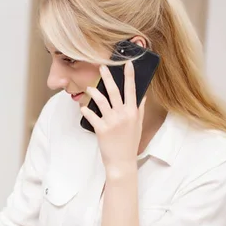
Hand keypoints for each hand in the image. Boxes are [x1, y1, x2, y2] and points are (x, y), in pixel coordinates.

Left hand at [80, 61, 145, 177]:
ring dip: (94, 92)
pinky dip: (86, 110)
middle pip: (115, 91)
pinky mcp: (101, 129)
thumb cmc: (130, 143)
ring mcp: (112, 121)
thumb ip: (139, 109)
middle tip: (101, 66)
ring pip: (101, 100)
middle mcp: (123, 114)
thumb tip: (142, 95)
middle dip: (108, 77)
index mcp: (133, 112)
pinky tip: (82, 106)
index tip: (128, 63)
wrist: (122, 161)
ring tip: (89, 88)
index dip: (130, 75)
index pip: (132, 89)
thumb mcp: (138, 125)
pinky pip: (91, 115)